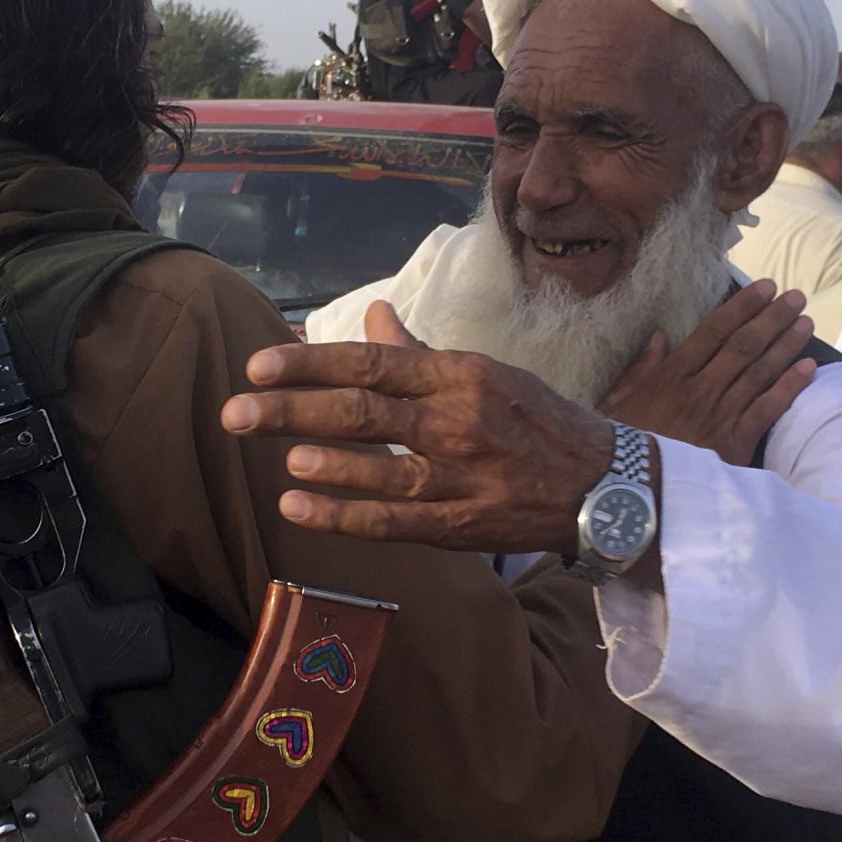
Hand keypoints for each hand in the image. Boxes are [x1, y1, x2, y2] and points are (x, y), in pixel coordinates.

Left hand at [220, 299, 615, 551]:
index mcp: (457, 375)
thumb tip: (371, 315)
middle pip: (361, 412)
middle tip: (235, 413)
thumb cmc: (538, 421)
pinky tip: (298, 509)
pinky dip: (342, 517)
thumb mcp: (485, 372)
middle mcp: (456, 421)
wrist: (606, 485)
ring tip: (277, 456)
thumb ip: (419, 352)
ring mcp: (460, 477)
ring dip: (322, 463)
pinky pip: (392, 522)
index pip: (370, 363)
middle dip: (291, 411)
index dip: (309, 363)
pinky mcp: (461, 526)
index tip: (259, 364)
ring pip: (378, 469)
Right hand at [600, 281, 816, 466]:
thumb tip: (660, 337)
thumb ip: (639, 370)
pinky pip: (768, 410)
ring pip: (760, 373)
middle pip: (743, 346)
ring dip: (786, 345)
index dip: (742, 306)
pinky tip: (808, 368)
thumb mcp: (615, 404)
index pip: (713, 331)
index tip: (764, 288)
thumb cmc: (619, 447)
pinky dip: (790, 388)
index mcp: (670, 377)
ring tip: (805, 322)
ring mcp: (720, 417)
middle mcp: (700, 390)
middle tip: (795, 297)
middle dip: (772, 318)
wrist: (632, 494)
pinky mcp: (735, 445)